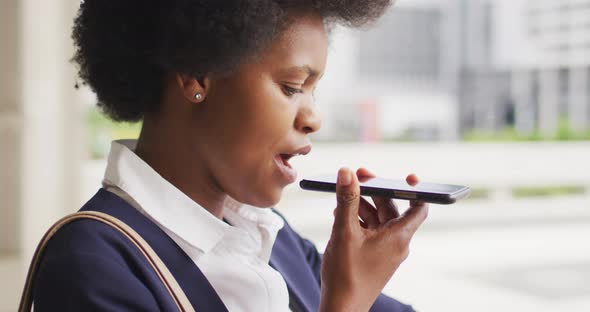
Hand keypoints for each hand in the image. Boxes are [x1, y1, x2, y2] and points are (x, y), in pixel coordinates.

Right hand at [319, 168, 427, 311]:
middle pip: (392, 208)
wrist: (342, 308)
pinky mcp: (374, 256)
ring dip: (362, 206)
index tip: (406, 176)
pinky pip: (371, 231)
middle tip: (356, 176)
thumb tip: (347, 172)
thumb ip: (347, 200)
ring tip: (342, 197)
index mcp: (399, 236)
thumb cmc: (346, 274)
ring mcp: (385, 250)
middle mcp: (396, 242)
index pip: (419, 206)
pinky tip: (340, 215)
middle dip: (374, 191)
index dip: (414, 189)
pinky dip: (358, 220)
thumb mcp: (344, 231)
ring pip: (378, 219)